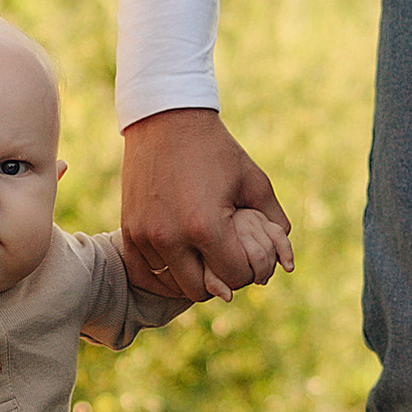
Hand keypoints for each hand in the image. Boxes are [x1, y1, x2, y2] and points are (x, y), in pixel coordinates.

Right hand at [119, 108, 293, 303]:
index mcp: (205, 226)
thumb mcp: (255, 181)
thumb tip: (283, 262)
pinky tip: (178, 260)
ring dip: (192, 277)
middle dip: (221, 279)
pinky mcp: (128, 230)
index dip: (249, 270)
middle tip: (226, 257)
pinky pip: (144, 273)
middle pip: (201, 291)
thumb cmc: (216, 150)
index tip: (249, 252)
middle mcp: (170, 237)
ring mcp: (145, 236)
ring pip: (172, 285)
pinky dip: (163, 274)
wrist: (167, 120)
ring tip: (203, 255)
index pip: (234, 277)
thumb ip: (274, 223)